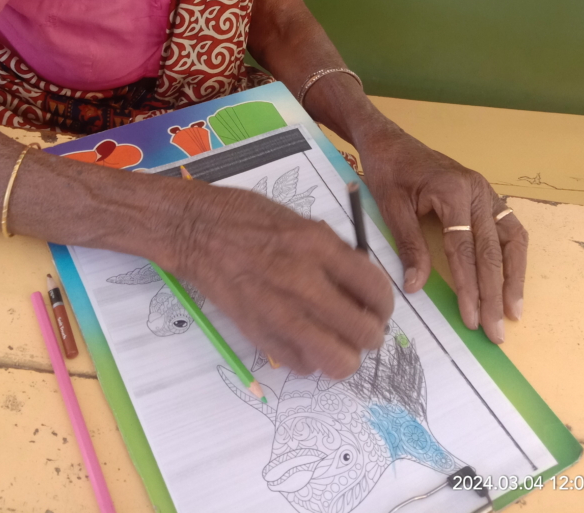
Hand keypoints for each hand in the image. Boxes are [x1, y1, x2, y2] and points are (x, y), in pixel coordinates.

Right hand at [167, 181, 393, 378]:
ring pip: (337, 361)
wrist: (197, 231)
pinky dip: (309, 359)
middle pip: (363, 332)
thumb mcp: (302, 222)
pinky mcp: (259, 334)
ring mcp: (280, 313)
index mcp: (318, 247)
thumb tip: (361, 285)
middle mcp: (304, 283)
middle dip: (371, 335)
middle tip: (363, 329)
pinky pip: (301, 366)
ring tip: (338, 343)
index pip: (375, 290)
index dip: (385, 305)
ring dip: (346, 356)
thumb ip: (335, 254)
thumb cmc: (249, 218)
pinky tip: (304, 341)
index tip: (379, 308)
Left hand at [356, 123, 527, 344]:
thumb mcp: (391, 206)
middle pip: (492, 250)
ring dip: (514, 277)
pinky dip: (514, 256)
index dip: (469, 288)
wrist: (390, 141)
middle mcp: (478, 190)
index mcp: (453, 190)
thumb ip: (408, 245)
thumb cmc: (387, 170)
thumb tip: (416, 286)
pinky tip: (513, 279)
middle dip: (495, 294)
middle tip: (496, 332)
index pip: (465, 249)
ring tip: (513, 311)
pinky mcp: (486, 195)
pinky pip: (509, 228)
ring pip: (511, 239)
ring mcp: (486, 191)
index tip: (472, 319)